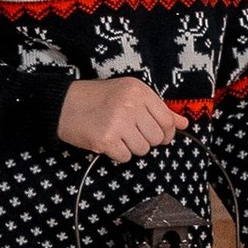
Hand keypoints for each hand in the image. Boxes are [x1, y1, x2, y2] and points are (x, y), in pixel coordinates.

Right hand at [56, 78, 182, 161]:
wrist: (63, 104)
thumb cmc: (97, 98)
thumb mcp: (129, 94)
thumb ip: (158, 109)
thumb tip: (184, 124)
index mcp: (139, 91)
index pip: (167, 120)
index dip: (166, 133)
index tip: (157, 134)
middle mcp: (131, 105)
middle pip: (156, 138)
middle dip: (146, 140)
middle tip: (129, 132)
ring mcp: (118, 123)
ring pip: (142, 149)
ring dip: (131, 147)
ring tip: (117, 135)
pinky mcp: (105, 140)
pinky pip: (125, 157)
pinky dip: (118, 153)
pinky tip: (108, 141)